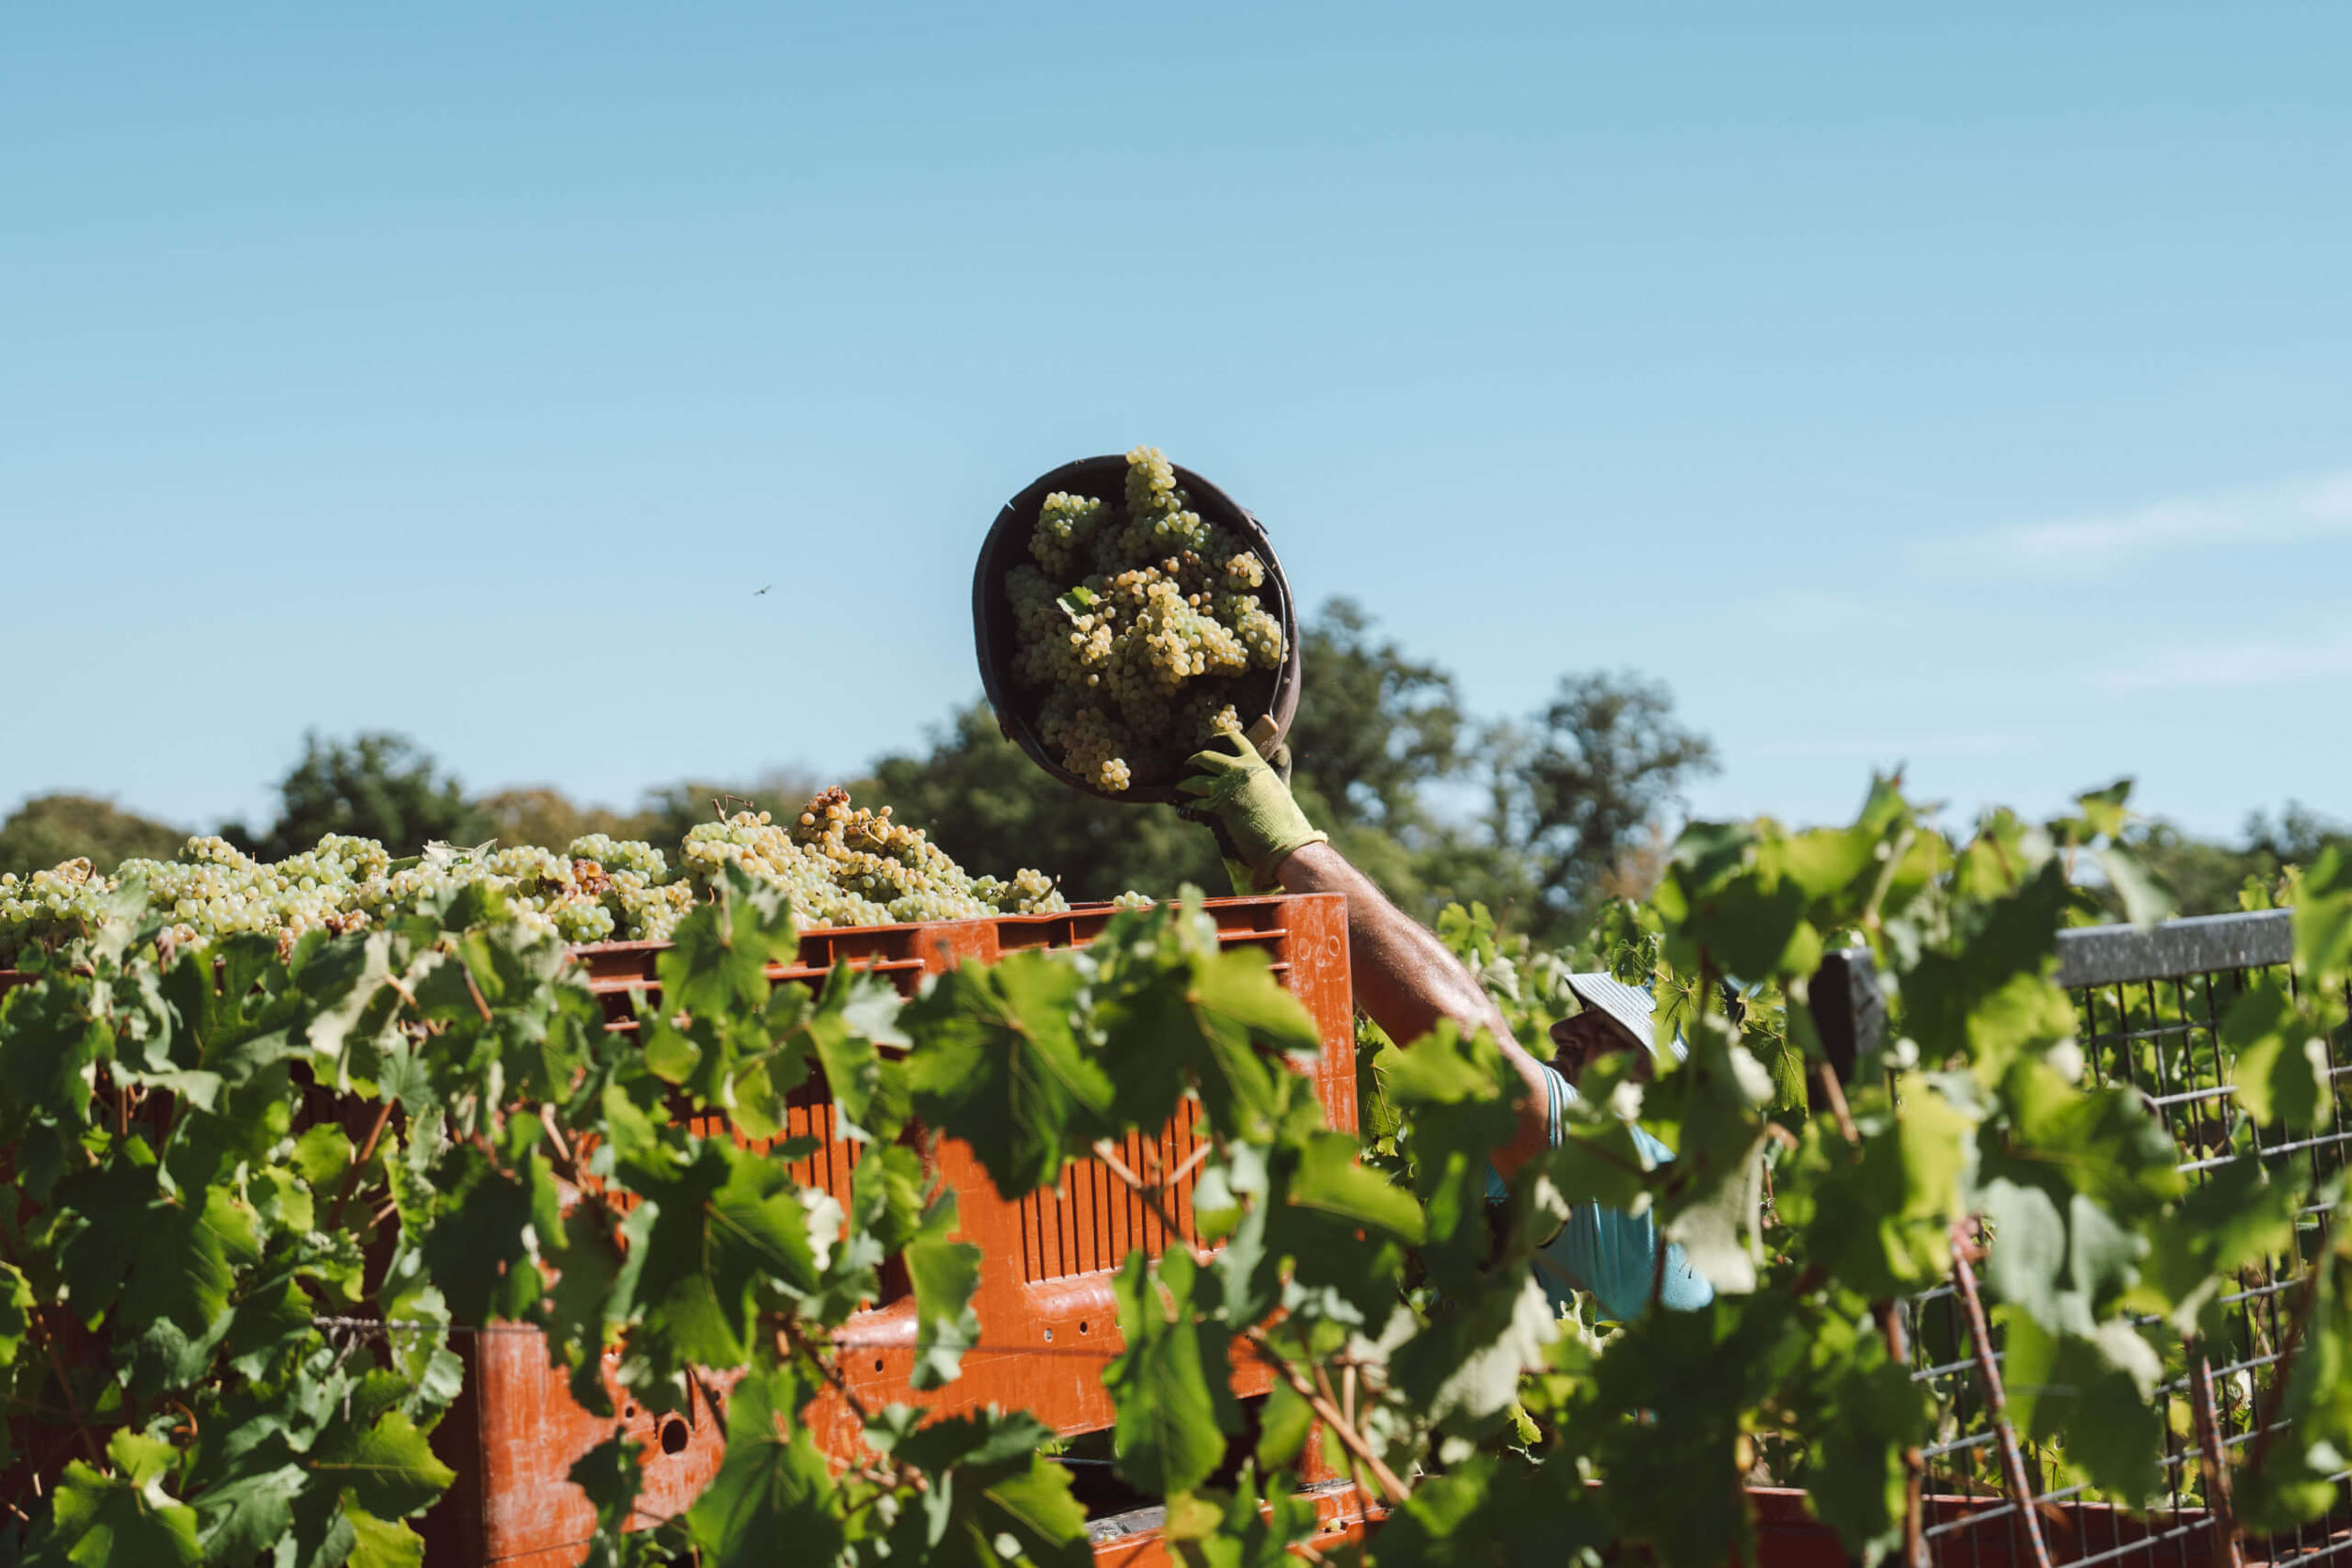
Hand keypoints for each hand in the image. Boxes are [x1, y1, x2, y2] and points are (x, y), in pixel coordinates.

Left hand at [1176, 723, 1326, 892]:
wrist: (1285, 843)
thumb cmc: (1286, 823)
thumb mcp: (1277, 791)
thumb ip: (1262, 781)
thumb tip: (1258, 779)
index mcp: (1255, 763)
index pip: (1234, 739)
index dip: (1218, 740)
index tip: (1209, 745)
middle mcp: (1238, 771)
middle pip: (1206, 757)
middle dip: (1192, 762)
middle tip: (1187, 769)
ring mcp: (1225, 789)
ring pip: (1193, 781)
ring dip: (1183, 787)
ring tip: (1180, 792)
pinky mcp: (1215, 809)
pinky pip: (1192, 805)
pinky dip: (1185, 808)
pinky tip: (1183, 810)